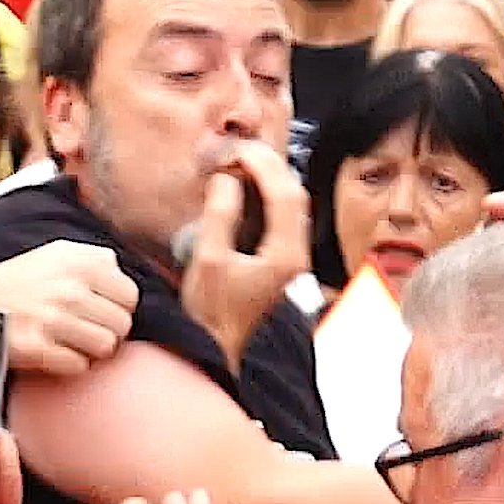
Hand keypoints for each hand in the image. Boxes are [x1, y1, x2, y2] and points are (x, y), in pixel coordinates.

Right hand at [0, 239, 138, 377]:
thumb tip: (122, 275)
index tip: (98, 312)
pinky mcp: (38, 347)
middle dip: (105, 331)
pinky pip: (78, 366)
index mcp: (77, 260)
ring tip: (67, 342)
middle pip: (121, 324)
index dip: (117, 308)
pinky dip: (68, 364)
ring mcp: (53, 318)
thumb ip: (93, 260)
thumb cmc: (15, 284)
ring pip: (105, 347)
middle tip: (81, 330)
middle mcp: (68, 287)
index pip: (130, 295)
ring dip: (89, 350)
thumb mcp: (53, 255)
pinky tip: (52, 353)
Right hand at [180, 136, 309, 367]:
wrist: (219, 350)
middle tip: (239, 153)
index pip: (284, 194)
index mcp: (285, 255)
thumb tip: (227, 180)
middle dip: (268, 167)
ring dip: (268, 180)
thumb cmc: (212, 319)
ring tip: (240, 167)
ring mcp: (292, 260)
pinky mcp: (281, 263)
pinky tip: (245, 192)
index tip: (240, 152)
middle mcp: (296, 256)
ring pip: (291, 205)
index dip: (262, 165)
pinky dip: (266, 197)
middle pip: (294, 195)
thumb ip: (220, 216)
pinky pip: (282, 219)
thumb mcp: (208, 261)